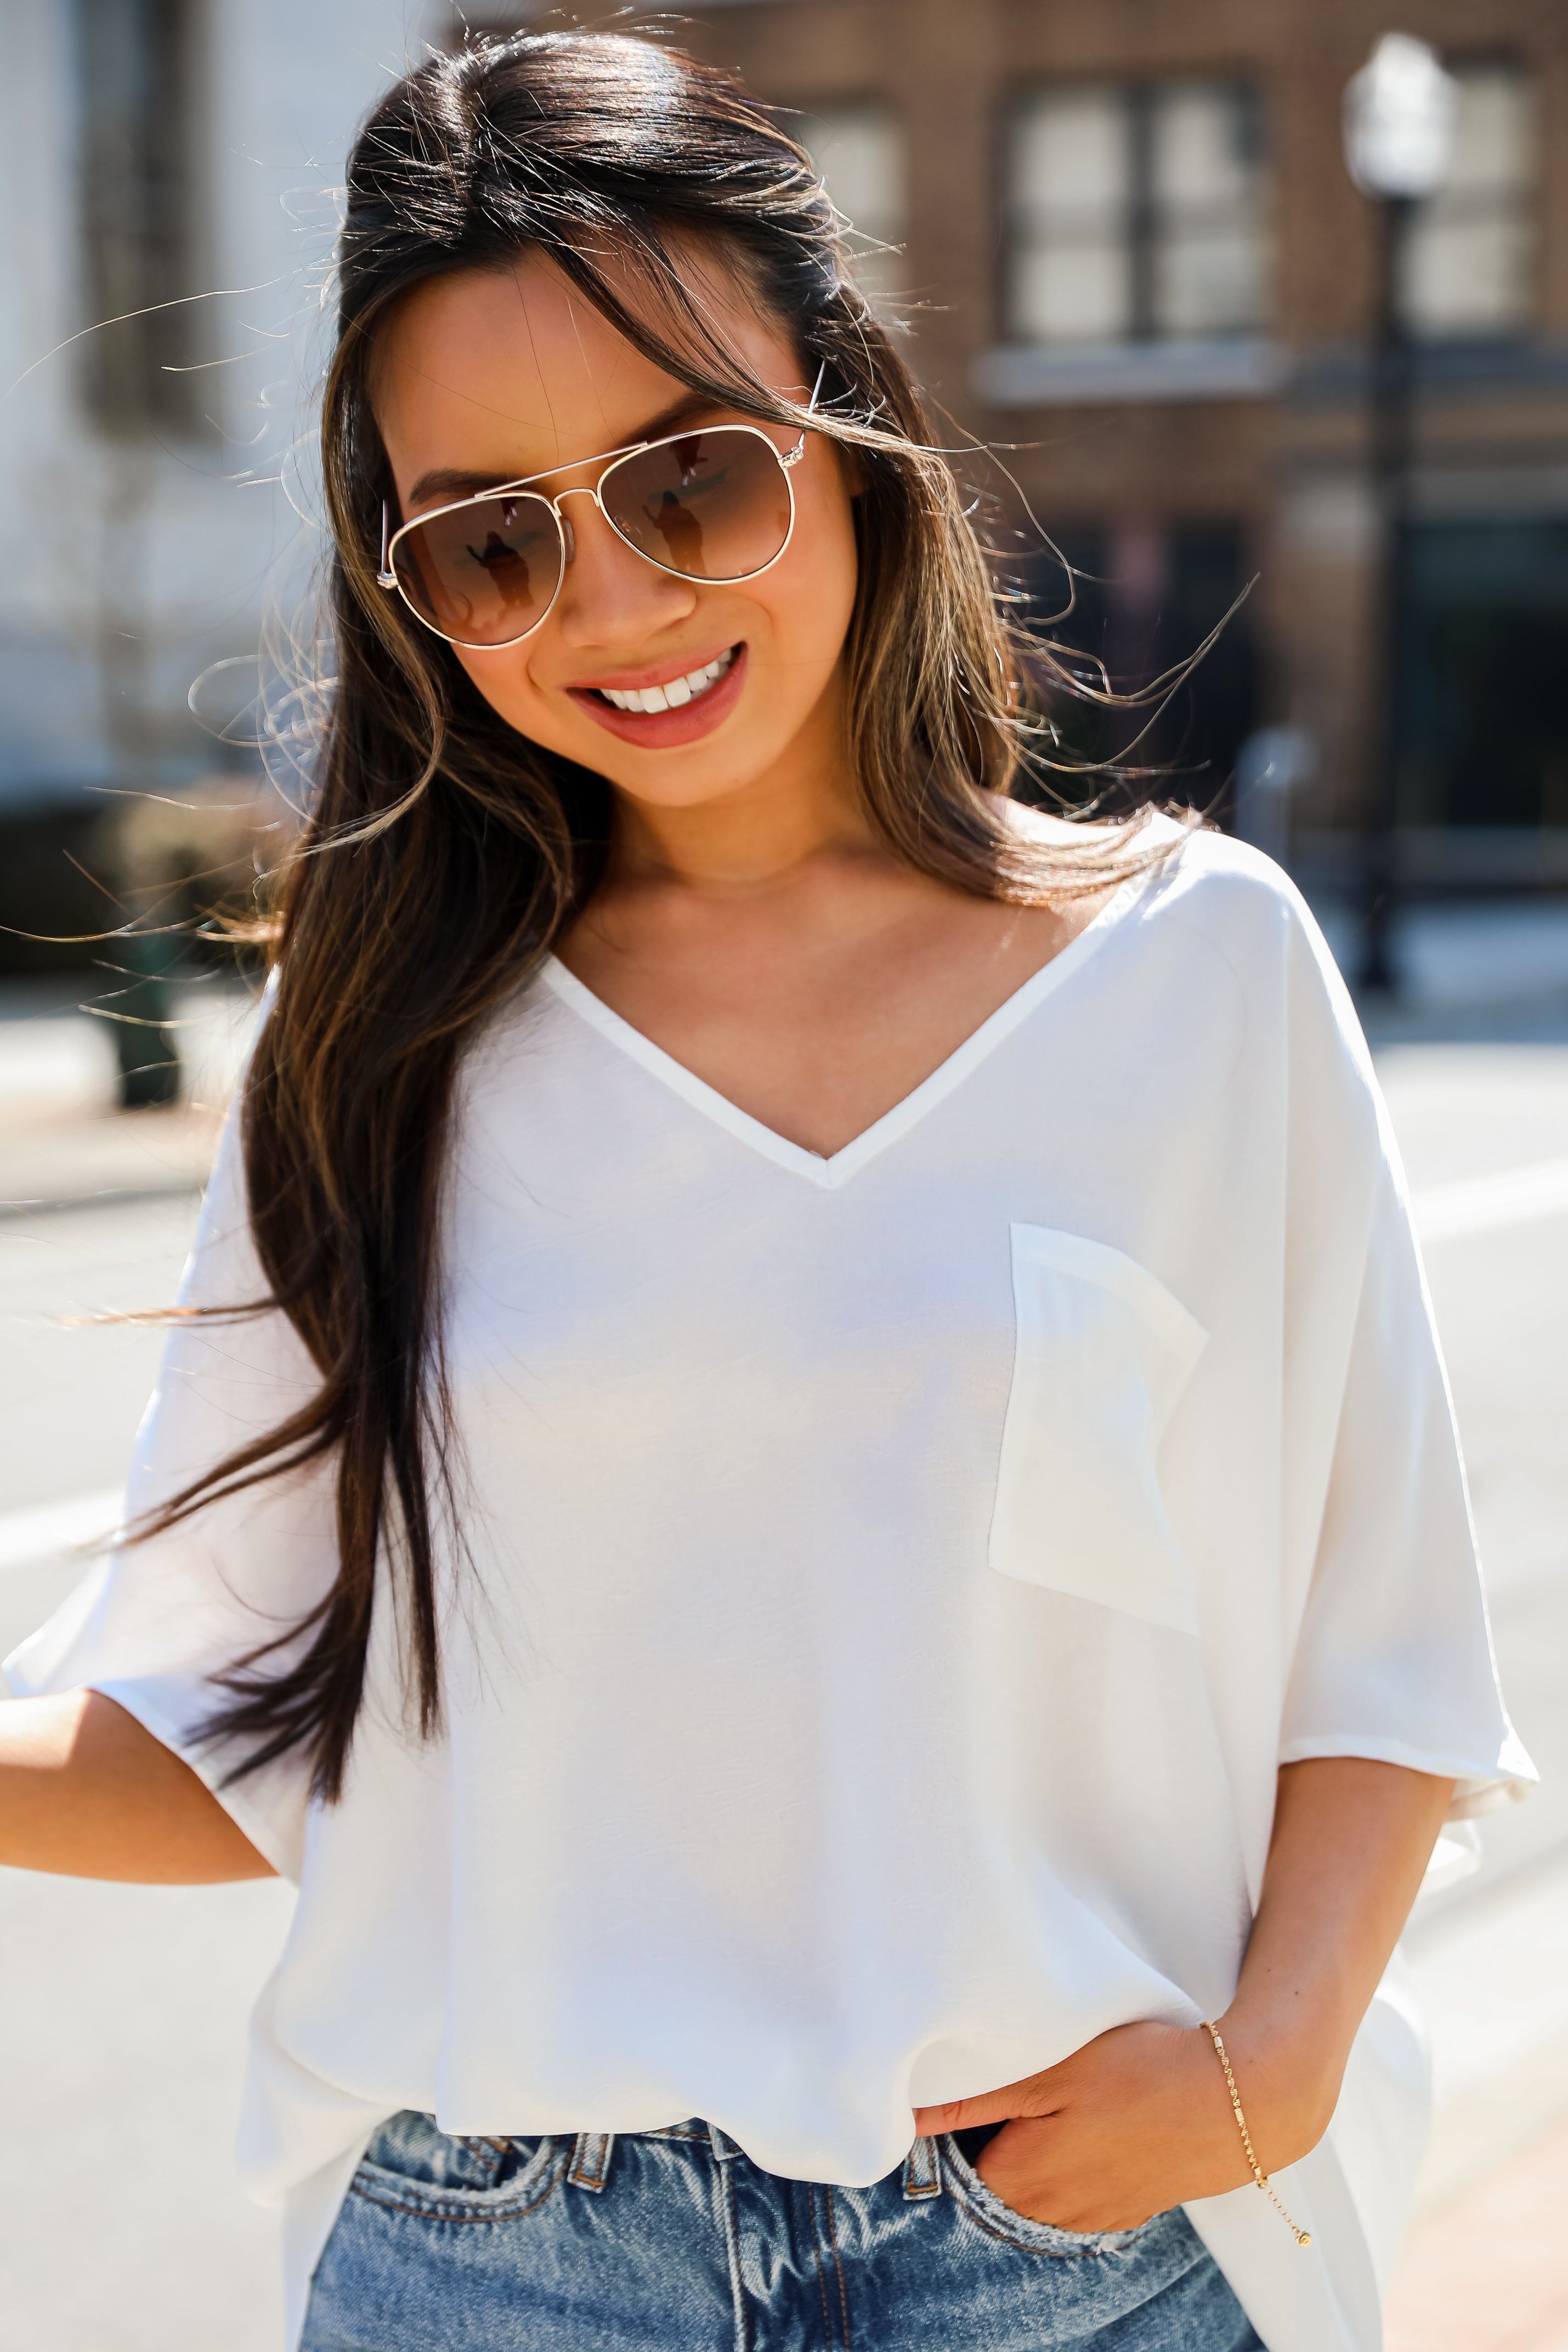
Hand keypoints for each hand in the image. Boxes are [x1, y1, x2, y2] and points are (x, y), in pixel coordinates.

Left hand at [911, 2018, 1324, 2235]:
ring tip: (1054, 2105)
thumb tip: (913, 2115)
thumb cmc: (1143, 2073)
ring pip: (1038, 2196)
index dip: (959, 2128)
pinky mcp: (1130, 2209)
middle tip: (1014, 2087)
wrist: (1239, 2101)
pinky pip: (1079, 2199)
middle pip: (997, 2186)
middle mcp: (1056, 2213)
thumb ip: (980, 2097)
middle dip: (994, 2145)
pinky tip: (1090, 2129)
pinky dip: (1072, 2170)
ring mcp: (1097, 2216)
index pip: (960, 2170)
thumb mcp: (1052, 2071)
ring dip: (1035, 2158)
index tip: (971, 2087)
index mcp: (1026, 2180)